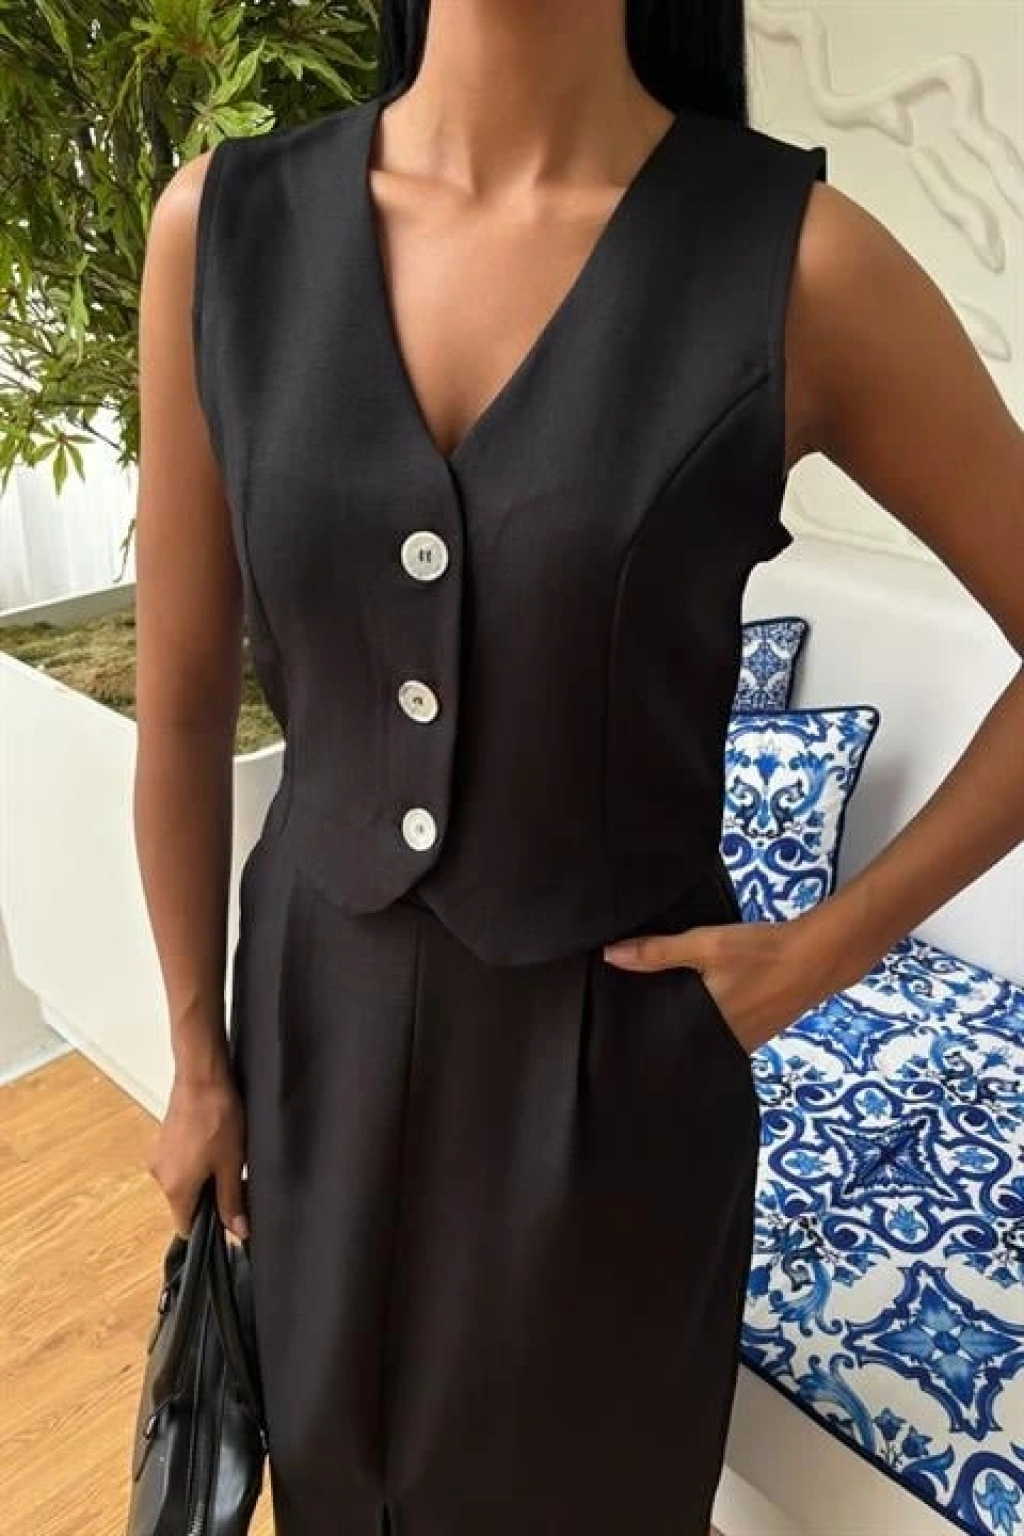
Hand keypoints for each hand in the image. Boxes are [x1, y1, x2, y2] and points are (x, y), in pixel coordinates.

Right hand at [148, 1061, 248, 1240]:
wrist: (202, 1077)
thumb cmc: (217, 1116)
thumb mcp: (231, 1164)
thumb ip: (232, 1200)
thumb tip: (238, 1231)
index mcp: (175, 1189)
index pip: (187, 1227)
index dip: (209, 1226)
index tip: (229, 1215)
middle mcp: (160, 1177)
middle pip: (186, 1204)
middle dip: (210, 1198)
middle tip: (235, 1179)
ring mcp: (159, 1157)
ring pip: (184, 1183)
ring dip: (204, 1178)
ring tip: (225, 1156)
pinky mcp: (163, 1142)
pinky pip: (179, 1164)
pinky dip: (195, 1162)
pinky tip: (213, 1144)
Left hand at [602, 910, 840, 1054]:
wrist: (818, 956)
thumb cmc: (762, 951)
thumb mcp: (707, 945)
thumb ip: (658, 952)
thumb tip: (610, 955)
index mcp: (707, 1029)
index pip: (663, 1042)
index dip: (641, 1035)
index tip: (616, 1027)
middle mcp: (724, 1045)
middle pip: (681, 1041)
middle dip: (662, 1029)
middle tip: (632, 1014)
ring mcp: (743, 1043)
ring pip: (702, 1037)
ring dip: (687, 1024)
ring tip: (662, 1006)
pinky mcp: (755, 1034)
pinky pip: (721, 1033)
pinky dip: (709, 1021)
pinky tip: (700, 1002)